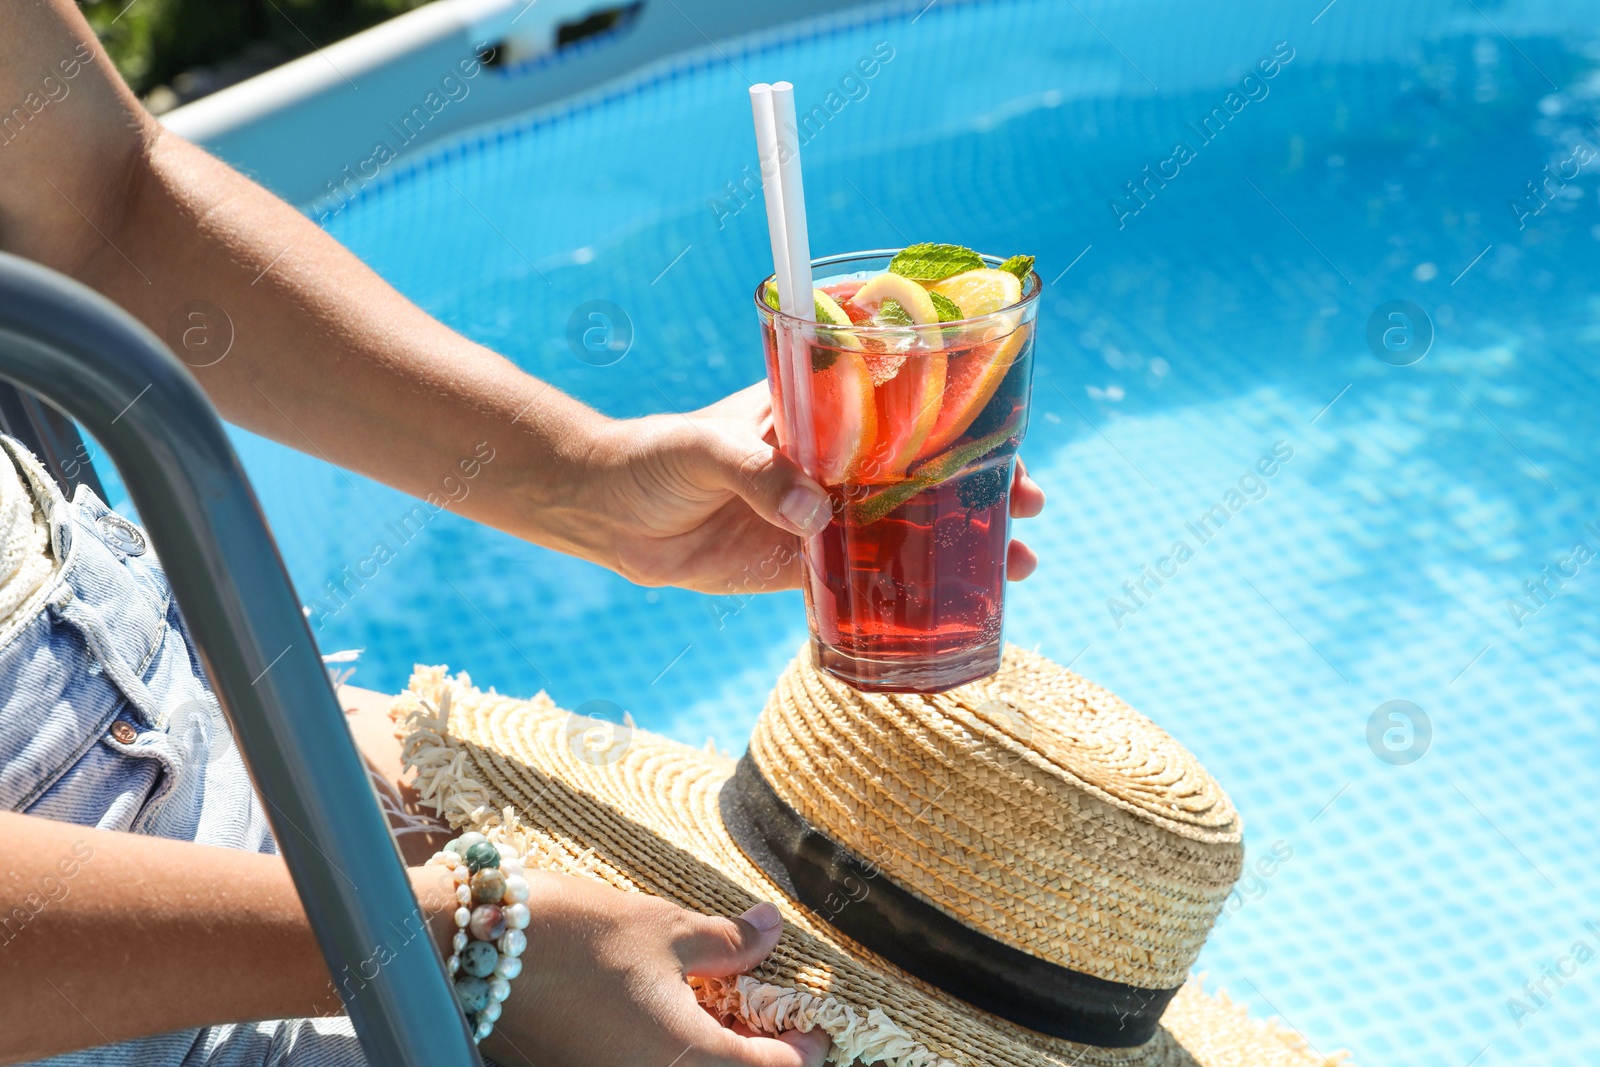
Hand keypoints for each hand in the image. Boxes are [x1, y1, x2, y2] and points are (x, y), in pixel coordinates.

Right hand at [481, 873, 828, 1066]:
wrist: (472, 950)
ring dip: (720, 1054)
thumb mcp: (664, 928)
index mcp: (688, 1061)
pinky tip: (681, 1015)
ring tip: (728, 1010)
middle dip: (762, 1057)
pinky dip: (680, 1054)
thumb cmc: (574, 935)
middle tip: (775, 1018)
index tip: (820, 1026)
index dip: (807, 1049)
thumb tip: (772, 929)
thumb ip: (727, 941)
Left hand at [588, 383, 1044, 592]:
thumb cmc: (655, 456)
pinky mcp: (797, 567)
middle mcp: (833, 466)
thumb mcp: (706, 448)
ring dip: (957, 547)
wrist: (606, 512)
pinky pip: (859, 583)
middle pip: (925, 474)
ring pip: (905, 530)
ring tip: (1014, 567)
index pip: (908, 414)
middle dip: (984, 490)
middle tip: (1031, 511)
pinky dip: (899, 599)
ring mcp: (820, 518)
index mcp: (821, 419)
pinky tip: (941, 615)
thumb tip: (812, 515)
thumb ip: (758, 474)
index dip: (965, 427)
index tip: (1011, 446)